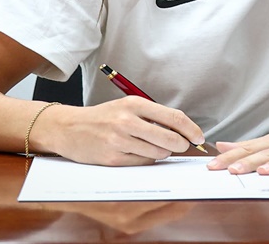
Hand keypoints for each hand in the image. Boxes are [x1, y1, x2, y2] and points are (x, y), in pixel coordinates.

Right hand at [41, 97, 205, 165]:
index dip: (191, 129)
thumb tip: (182, 130)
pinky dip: (145, 160)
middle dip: (181, 145)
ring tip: (151, 147)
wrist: (69, 128)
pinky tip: (136, 153)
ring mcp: (119, 141)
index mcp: (134, 104)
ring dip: (161, 153)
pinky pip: (142, 164)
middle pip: (170, 138)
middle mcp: (127, 121)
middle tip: (182, 146)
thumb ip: (153, 116)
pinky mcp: (113, 158)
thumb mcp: (127, 107)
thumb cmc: (102, 118)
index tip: (199, 137)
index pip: (174, 117)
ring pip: (158, 154)